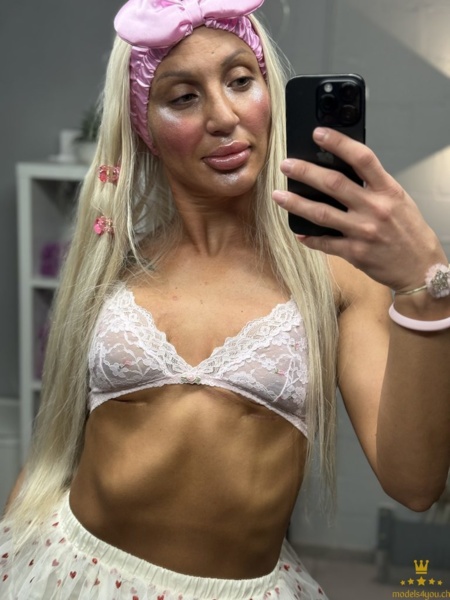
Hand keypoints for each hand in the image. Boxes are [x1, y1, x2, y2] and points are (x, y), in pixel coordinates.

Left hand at [273, 127, 446, 291]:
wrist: (420, 268)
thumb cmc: (409, 231)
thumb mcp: (398, 200)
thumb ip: (373, 186)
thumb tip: (342, 171)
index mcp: (388, 191)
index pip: (362, 158)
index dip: (339, 143)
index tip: (319, 133)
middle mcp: (375, 209)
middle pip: (333, 184)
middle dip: (305, 172)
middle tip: (286, 165)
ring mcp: (363, 232)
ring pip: (321, 213)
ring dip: (296, 203)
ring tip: (279, 195)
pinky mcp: (355, 253)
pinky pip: (325, 243)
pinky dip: (309, 237)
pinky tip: (298, 232)